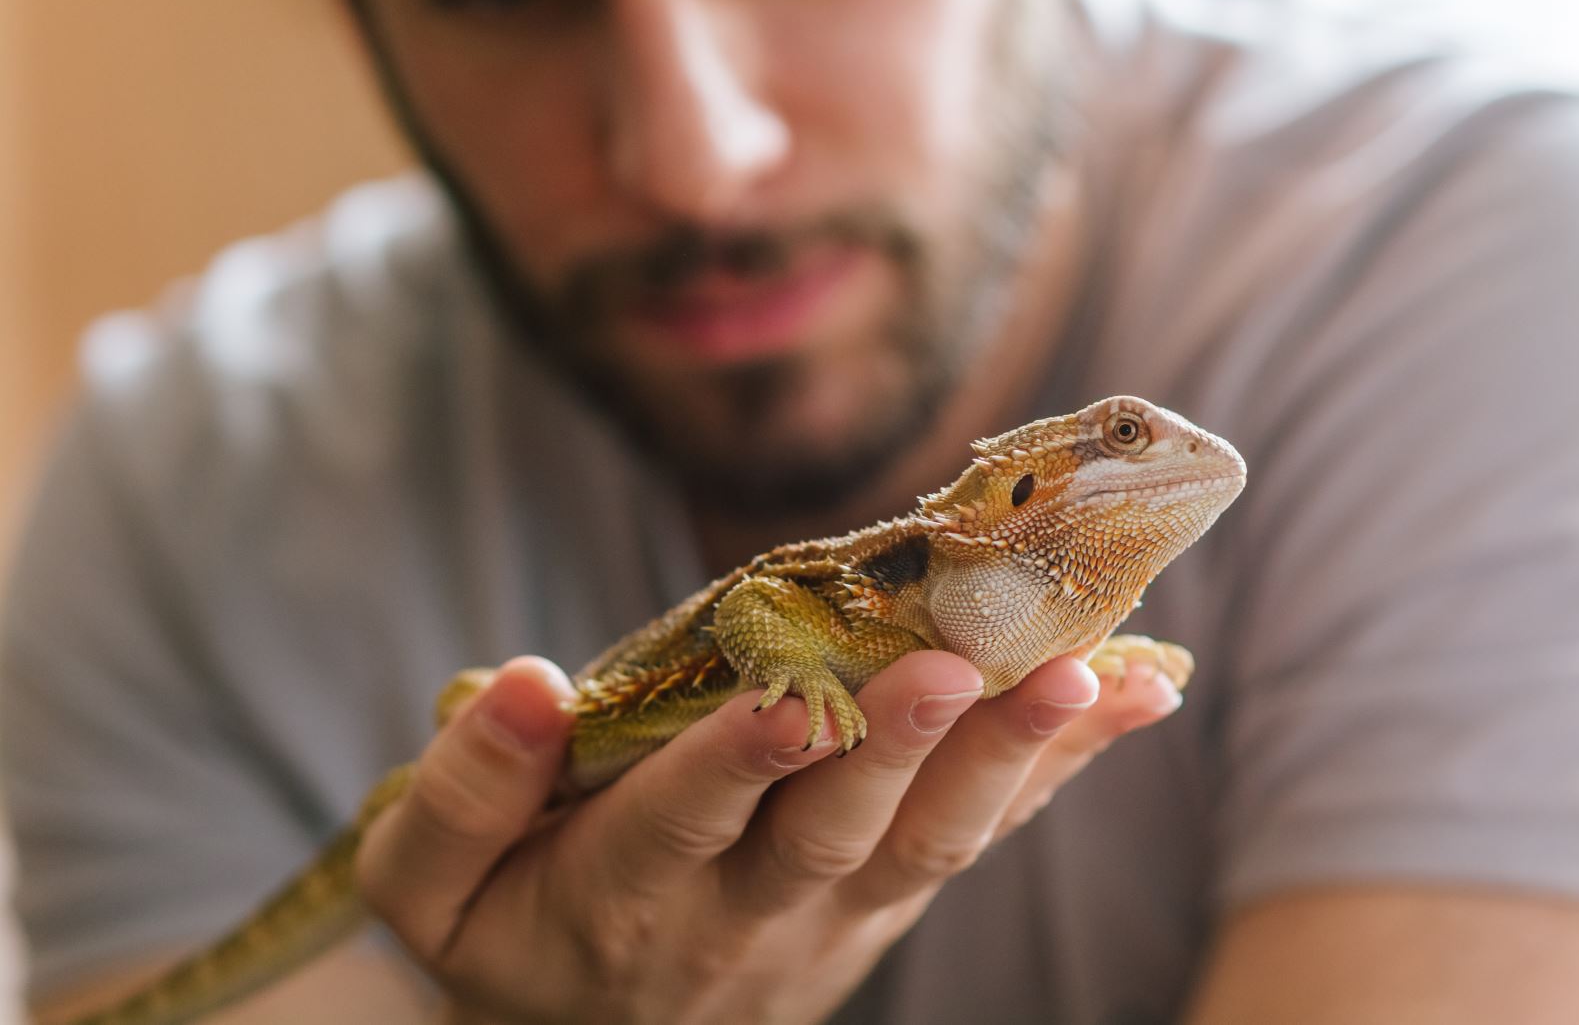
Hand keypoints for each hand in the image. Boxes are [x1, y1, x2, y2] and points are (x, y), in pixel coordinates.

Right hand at [356, 651, 1182, 1022]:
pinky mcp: (880, 908)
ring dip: (1008, 759)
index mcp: (621, 897)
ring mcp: (831, 920)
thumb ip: (461, 793)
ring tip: (1089, 674)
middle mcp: (744, 914)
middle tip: (956, 662)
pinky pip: (974, 839)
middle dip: (895, 745)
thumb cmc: (502, 935)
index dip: (733, 764)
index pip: (680, 825)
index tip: (786, 697)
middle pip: (833, 833)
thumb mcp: (429, 885)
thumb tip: (526, 680)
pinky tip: (1130, 694)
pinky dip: (1051, 769)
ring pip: (928, 844)